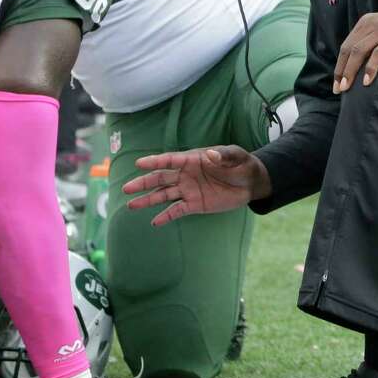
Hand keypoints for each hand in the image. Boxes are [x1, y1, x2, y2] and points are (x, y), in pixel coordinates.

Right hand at [122, 146, 270, 225]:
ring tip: (131, 205)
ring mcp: (189, 190)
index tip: (139, 163)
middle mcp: (186, 174)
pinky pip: (177, 211)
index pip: (170, 160)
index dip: (155, 161)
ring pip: (164, 195)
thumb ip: (223, 155)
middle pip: (160, 178)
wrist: (250, 182)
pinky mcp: (195, 204)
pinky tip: (154, 222)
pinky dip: (166, 216)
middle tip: (126, 188)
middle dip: (143, 183)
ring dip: (148, 200)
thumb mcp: (236, 156)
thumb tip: (211, 155)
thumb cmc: (241, 164)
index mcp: (193, 159)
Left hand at [333, 9, 377, 92]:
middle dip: (342, 71)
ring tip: (347, 87)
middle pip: (349, 49)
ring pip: (360, 51)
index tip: (336, 83)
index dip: (339, 66)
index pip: (346, 46)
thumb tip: (356, 63)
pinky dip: (370, 68)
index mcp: (366, 22)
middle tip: (339, 89)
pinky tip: (367, 81)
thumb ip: (370, 40)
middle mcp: (372, 23)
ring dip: (351, 71)